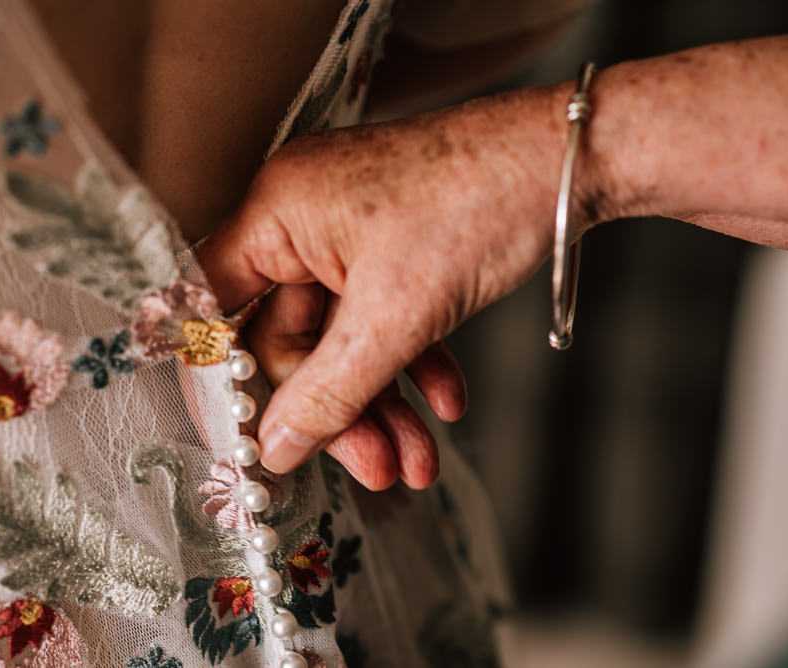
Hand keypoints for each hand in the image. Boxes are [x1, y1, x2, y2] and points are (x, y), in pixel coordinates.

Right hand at [198, 84, 579, 488]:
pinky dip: (411, 362)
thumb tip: (276, 448)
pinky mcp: (395, 245)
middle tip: (377, 467)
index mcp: (278, 213)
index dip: (224, 376)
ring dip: (380, 402)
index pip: (216, 305)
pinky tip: (445, 400)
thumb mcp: (394, 316)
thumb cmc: (477, 203)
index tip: (249, 440)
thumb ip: (328, 391)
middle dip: (339, 410)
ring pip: (345, 338)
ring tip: (418, 459)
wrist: (571, 163)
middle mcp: (305, 218)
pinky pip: (385, 318)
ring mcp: (352, 232)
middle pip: (292, 337)